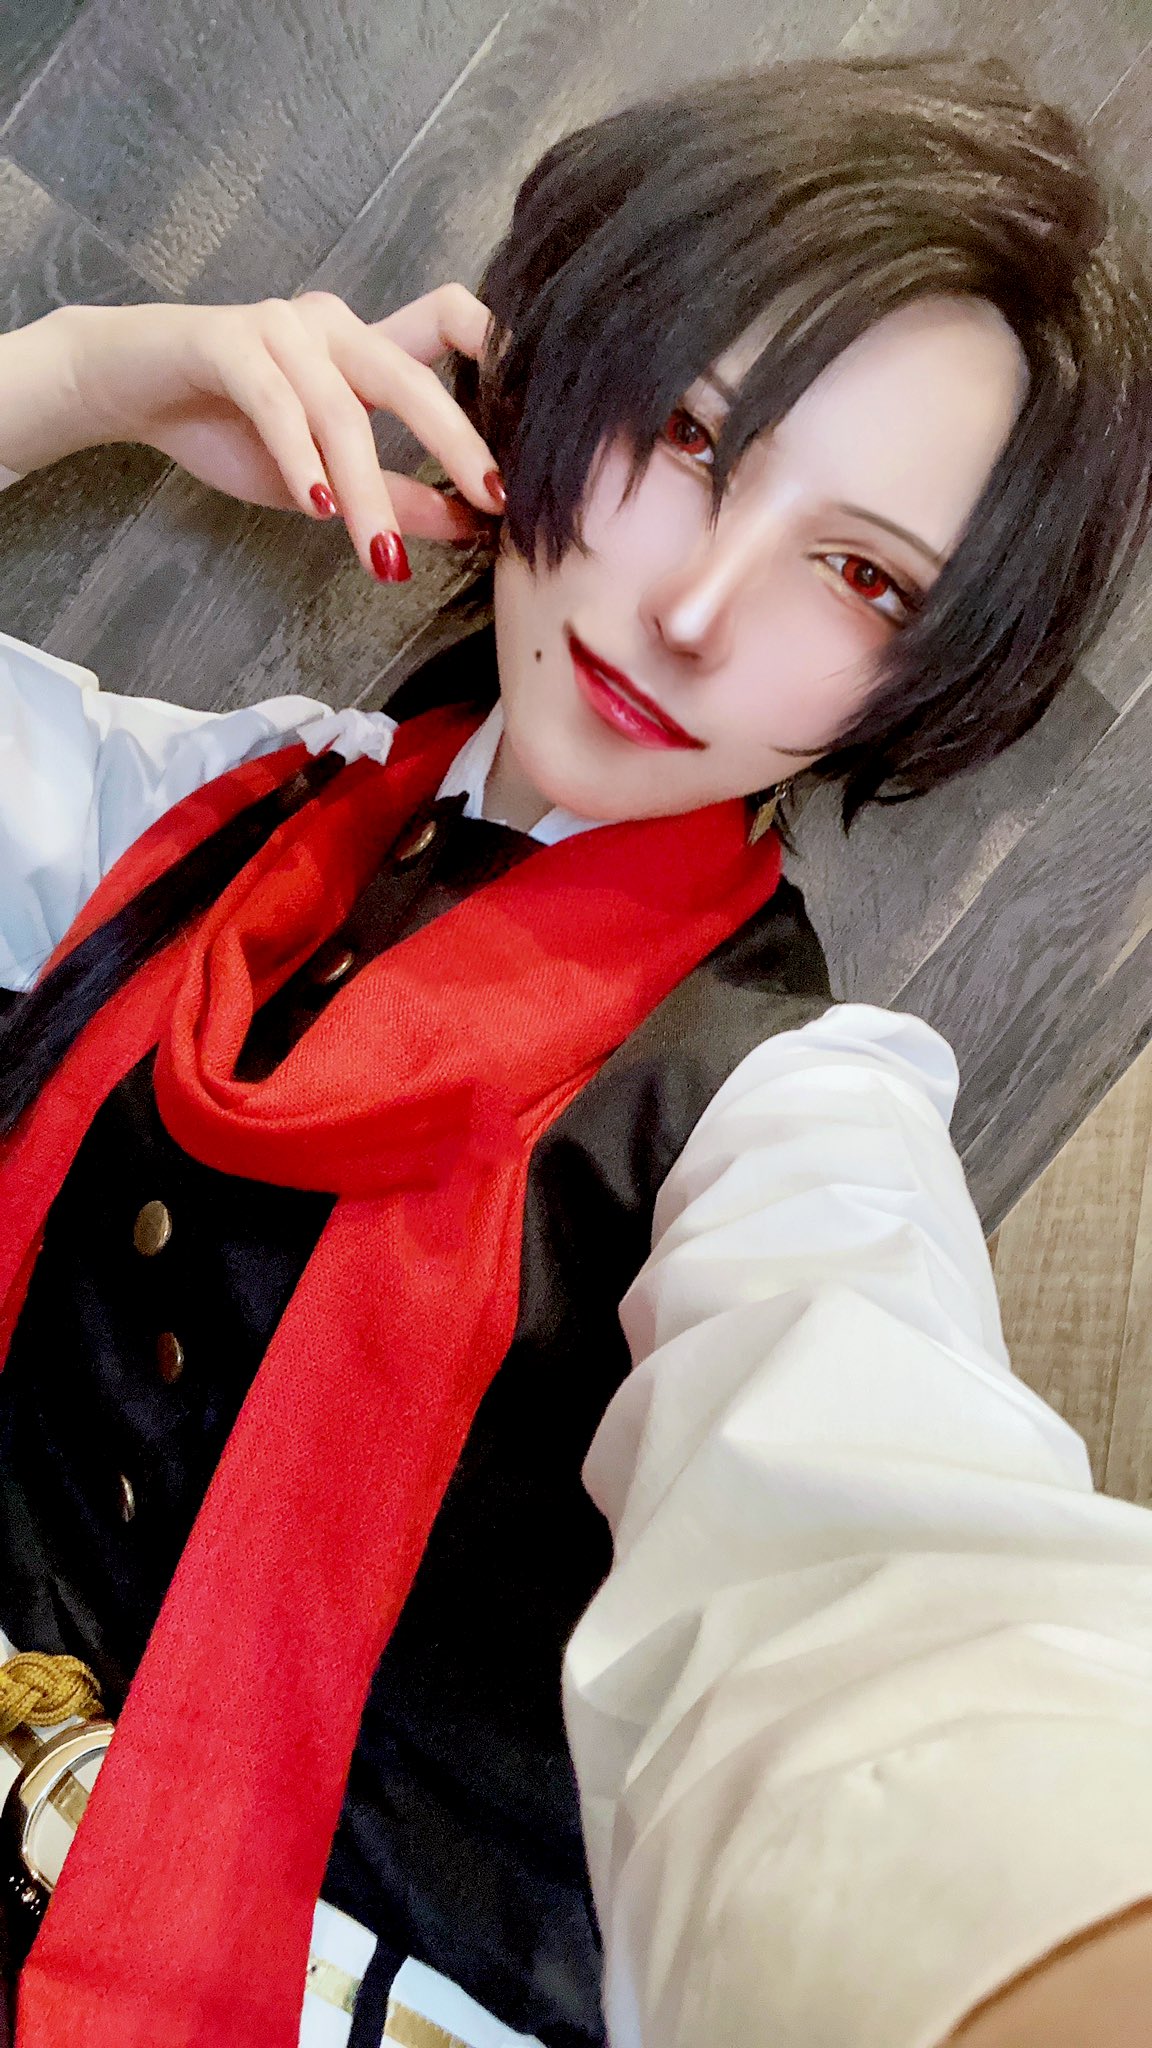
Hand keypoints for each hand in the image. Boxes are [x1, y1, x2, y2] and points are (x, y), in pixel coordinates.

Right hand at [63, 286, 505, 578]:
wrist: (126, 388)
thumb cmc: (230, 427)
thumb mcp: (327, 480)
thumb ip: (399, 496)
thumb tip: (476, 526)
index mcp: (367, 346)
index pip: (450, 321)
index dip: (498, 353)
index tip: (536, 418)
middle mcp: (335, 325)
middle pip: (412, 373)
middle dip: (458, 439)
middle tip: (497, 500)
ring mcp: (281, 328)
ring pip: (341, 409)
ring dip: (367, 489)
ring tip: (383, 554)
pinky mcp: (226, 341)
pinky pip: (275, 402)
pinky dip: (299, 458)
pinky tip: (319, 507)